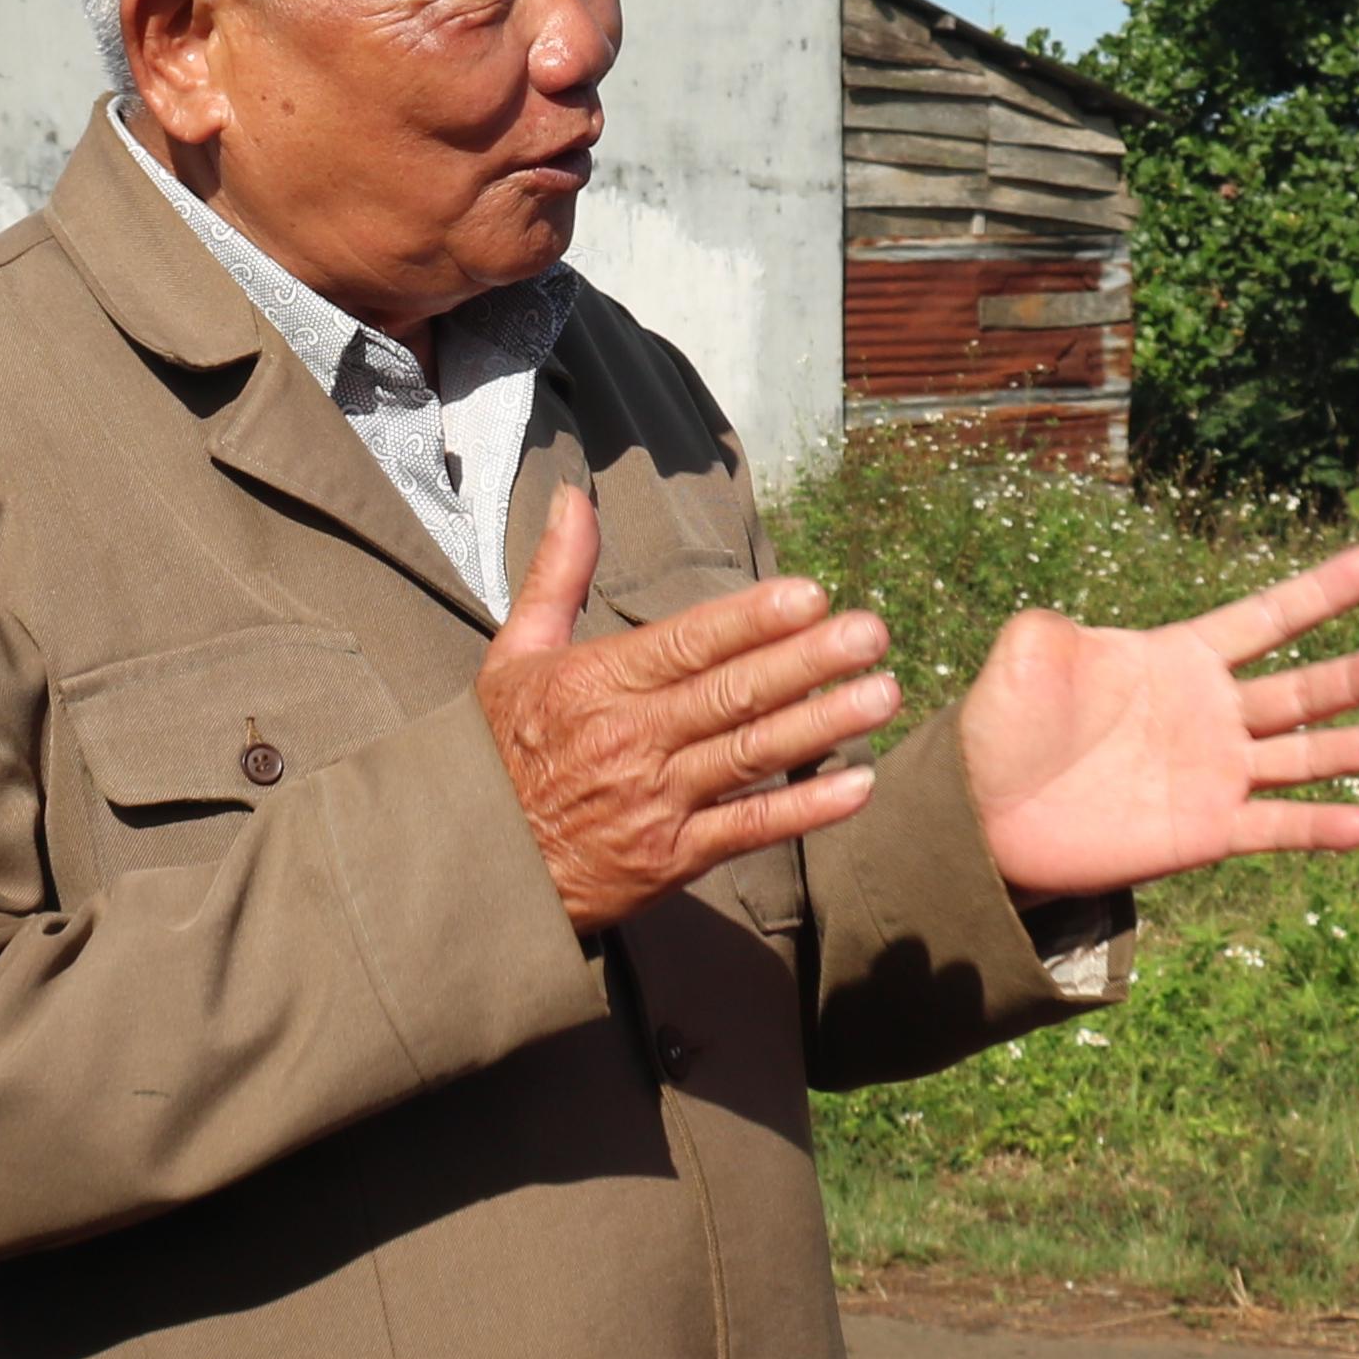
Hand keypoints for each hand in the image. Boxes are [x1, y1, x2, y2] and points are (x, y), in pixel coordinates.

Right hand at [474, 488, 899, 935]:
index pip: (688, 643)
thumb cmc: (500, 749)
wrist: (476, 861)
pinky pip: (749, 828)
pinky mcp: (671, 858)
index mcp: (597, 682)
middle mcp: (631, 737)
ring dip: (822, 724)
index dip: (751, 619)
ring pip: (750, 755)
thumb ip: (557, 574)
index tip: (810, 595)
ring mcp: (655, 800)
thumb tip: (572, 497)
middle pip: (732, 693)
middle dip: (807, 661)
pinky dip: (804, 808)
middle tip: (870, 633)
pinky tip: (859, 784)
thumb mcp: (514, 654)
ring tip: (882, 694)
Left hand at [960, 545, 1358, 899]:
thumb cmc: (1004, 729)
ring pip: (1306, 756)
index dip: (1322, 592)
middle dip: (1354, 676)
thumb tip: (1057, 625)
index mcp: (1180, 658)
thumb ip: (1047, 635)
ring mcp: (1217, 775)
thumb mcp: (1024, 662)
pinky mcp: (1207, 831)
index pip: (1265, 617)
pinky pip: (1275, 827)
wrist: (991, 817)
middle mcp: (1213, 713)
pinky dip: (1322, 826)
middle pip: (1301, 690)